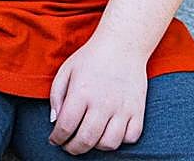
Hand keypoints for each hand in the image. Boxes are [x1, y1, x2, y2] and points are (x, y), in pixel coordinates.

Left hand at [47, 37, 147, 153]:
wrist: (122, 44)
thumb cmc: (91, 57)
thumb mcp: (66, 70)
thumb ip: (56, 96)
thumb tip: (55, 121)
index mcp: (81, 92)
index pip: (65, 127)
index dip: (57, 138)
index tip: (55, 140)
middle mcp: (102, 103)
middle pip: (85, 140)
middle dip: (73, 149)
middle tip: (69, 146)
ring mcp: (122, 108)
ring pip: (109, 144)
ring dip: (96, 147)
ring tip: (89, 139)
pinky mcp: (138, 110)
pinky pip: (131, 138)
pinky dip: (120, 141)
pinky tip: (110, 132)